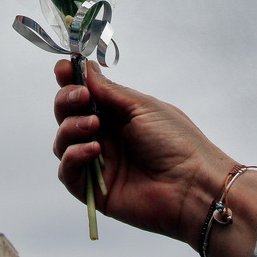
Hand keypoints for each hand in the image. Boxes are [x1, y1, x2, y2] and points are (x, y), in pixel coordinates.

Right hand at [53, 59, 235, 246]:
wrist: (194, 186)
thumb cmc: (178, 142)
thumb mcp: (142, 107)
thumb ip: (108, 90)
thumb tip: (85, 67)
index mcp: (116, 114)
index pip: (82, 94)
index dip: (68, 81)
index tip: (62, 69)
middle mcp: (103, 136)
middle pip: (66, 114)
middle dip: (66, 100)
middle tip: (81, 97)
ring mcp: (97, 162)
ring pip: (62, 141)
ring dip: (71, 127)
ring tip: (93, 126)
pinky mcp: (92, 188)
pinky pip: (67, 170)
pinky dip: (73, 156)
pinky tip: (94, 150)